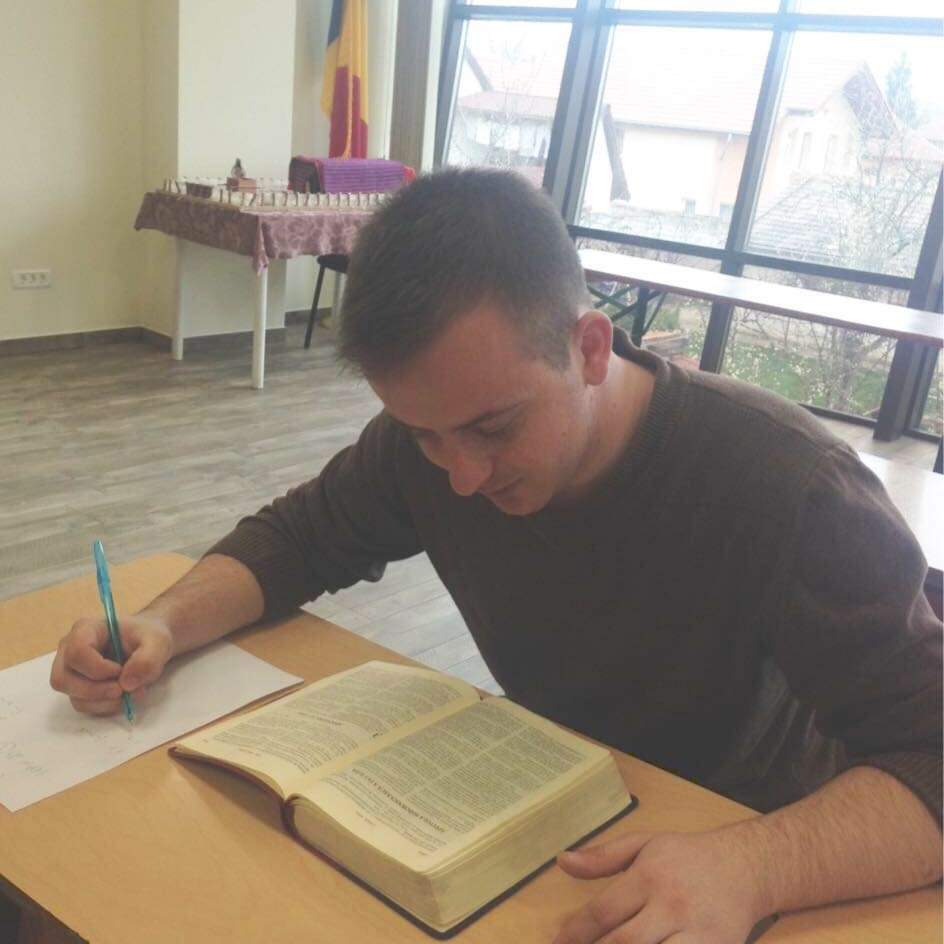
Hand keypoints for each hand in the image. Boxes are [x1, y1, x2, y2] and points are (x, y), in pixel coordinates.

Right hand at [50, 613, 174, 714]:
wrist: (149, 644)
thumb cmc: (148, 637)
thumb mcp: (158, 642)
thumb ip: (147, 659)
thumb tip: (126, 684)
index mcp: (85, 630)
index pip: (76, 652)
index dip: (98, 668)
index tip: (121, 670)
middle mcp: (70, 650)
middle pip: (64, 679)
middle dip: (97, 690)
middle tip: (124, 690)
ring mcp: (71, 670)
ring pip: (74, 696)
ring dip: (105, 701)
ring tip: (132, 691)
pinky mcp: (78, 688)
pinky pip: (84, 705)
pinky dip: (106, 706)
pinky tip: (124, 696)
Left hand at [553, 828, 765, 943]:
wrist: (745, 867)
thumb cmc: (687, 857)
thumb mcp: (644, 844)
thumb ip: (603, 856)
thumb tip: (563, 861)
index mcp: (650, 876)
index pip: (604, 911)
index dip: (576, 933)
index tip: (557, 943)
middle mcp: (671, 906)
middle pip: (626, 943)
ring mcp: (696, 933)